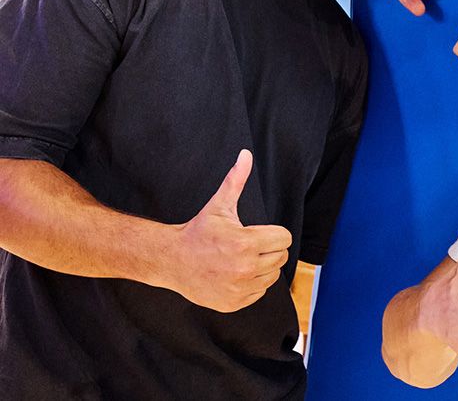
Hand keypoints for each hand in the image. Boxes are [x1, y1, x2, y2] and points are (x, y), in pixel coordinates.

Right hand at [169, 150, 291, 312]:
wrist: (172, 261)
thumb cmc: (199, 231)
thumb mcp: (219, 205)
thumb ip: (236, 179)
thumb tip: (246, 154)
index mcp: (246, 243)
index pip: (284, 238)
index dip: (275, 233)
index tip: (261, 232)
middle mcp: (245, 268)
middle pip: (281, 257)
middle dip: (270, 248)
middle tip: (252, 244)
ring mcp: (239, 289)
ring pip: (272, 277)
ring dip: (263, 267)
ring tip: (244, 258)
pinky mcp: (233, 303)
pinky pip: (259, 293)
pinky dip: (253, 284)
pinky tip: (237, 274)